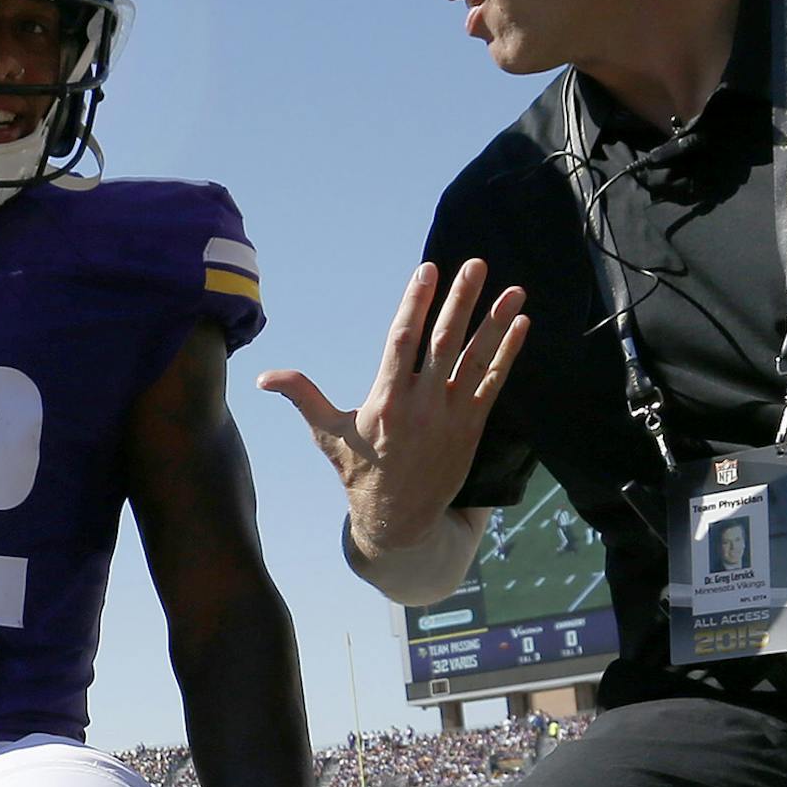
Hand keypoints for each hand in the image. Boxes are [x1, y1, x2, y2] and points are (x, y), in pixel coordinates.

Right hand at [258, 260, 526, 556]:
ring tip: (514, 290)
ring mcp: (451, 416)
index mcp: (386, 401)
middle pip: (445, 342)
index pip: (402, 341)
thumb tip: (264, 377)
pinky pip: (494, 383)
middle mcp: (421, 406)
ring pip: (476, 360)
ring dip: (496, 322)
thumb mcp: (328, 435)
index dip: (415, 303)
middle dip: (461, 301)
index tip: (427, 270)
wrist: (400, 521)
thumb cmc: (360, 472)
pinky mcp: (471, 428)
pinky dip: (509, 354)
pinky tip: (521, 324)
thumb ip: (302, 397)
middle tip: (477, 265)